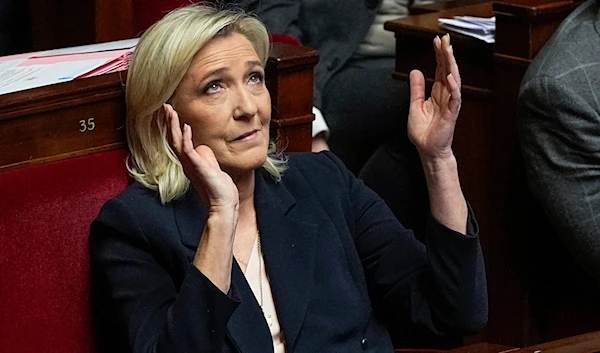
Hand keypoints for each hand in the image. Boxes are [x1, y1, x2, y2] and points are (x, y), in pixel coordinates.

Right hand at [163, 104, 238, 211]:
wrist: (223, 203)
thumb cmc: (219, 187)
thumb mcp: (212, 167)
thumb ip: (205, 156)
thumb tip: (202, 146)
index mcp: (189, 162)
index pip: (178, 141)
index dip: (173, 127)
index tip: (171, 113)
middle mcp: (186, 163)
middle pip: (173, 139)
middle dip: (169, 122)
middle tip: (166, 107)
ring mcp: (191, 165)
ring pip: (177, 142)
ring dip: (173, 125)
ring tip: (170, 111)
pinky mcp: (197, 167)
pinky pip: (188, 150)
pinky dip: (186, 137)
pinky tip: (186, 126)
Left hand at [408, 34, 460, 160]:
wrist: (427, 150)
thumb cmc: (423, 132)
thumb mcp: (414, 105)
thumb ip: (416, 88)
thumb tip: (416, 71)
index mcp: (437, 93)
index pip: (440, 70)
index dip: (439, 55)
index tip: (436, 41)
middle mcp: (445, 96)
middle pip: (448, 70)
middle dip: (446, 54)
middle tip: (444, 39)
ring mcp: (450, 104)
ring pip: (454, 80)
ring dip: (451, 65)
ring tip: (448, 51)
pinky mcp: (451, 114)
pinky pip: (455, 98)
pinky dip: (453, 87)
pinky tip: (450, 76)